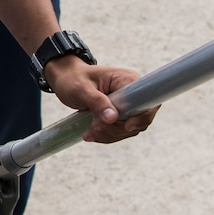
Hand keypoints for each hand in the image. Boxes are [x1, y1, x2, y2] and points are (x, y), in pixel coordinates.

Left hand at [42, 60, 156, 144]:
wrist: (66, 80)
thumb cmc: (73, 79)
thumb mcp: (81, 89)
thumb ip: (97, 102)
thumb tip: (113, 118)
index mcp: (128, 80)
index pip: (147, 101)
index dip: (141, 116)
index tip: (126, 126)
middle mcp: (133, 92)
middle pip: (139, 119)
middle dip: (117, 129)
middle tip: (94, 126)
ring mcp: (128, 105)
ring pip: (129, 129)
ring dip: (109, 135)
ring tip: (89, 132)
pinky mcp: (120, 115)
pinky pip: (119, 131)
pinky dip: (106, 136)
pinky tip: (90, 134)